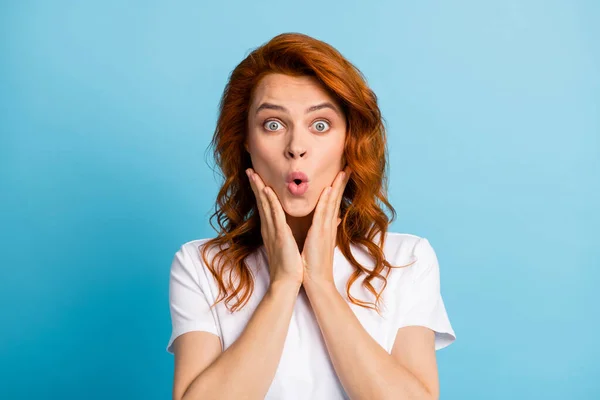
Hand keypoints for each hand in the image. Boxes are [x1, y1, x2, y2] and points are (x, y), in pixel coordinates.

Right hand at [246, 168, 303, 286]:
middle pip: (262, 201)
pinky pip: (274, 215)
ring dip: (259, 187)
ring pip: (265, 204)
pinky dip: (270, 202)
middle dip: (256, 184)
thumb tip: (304, 223)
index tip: (258, 177)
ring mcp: (273, 231)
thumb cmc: (292, 265)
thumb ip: (293, 232)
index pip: (267, 206)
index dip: (262, 190)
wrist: (288, 282)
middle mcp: (270, 228)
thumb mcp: (292, 245)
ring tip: (253, 173)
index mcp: (274, 229)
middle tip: (250, 169)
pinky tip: (266, 190)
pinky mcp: (279, 235)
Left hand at [301, 166, 351, 286]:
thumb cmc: (315, 263)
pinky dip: (326, 201)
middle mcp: (329, 225)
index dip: (339, 186)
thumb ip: (328, 228)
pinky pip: (323, 215)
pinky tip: (329, 189)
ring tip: (343, 170)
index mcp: (328, 226)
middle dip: (342, 181)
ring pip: (332, 203)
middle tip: (349, 164)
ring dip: (337, 186)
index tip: (343, 172)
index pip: (334, 202)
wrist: (316, 281)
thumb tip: (335, 218)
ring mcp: (326, 229)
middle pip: (337, 198)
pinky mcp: (319, 235)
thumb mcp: (322, 242)